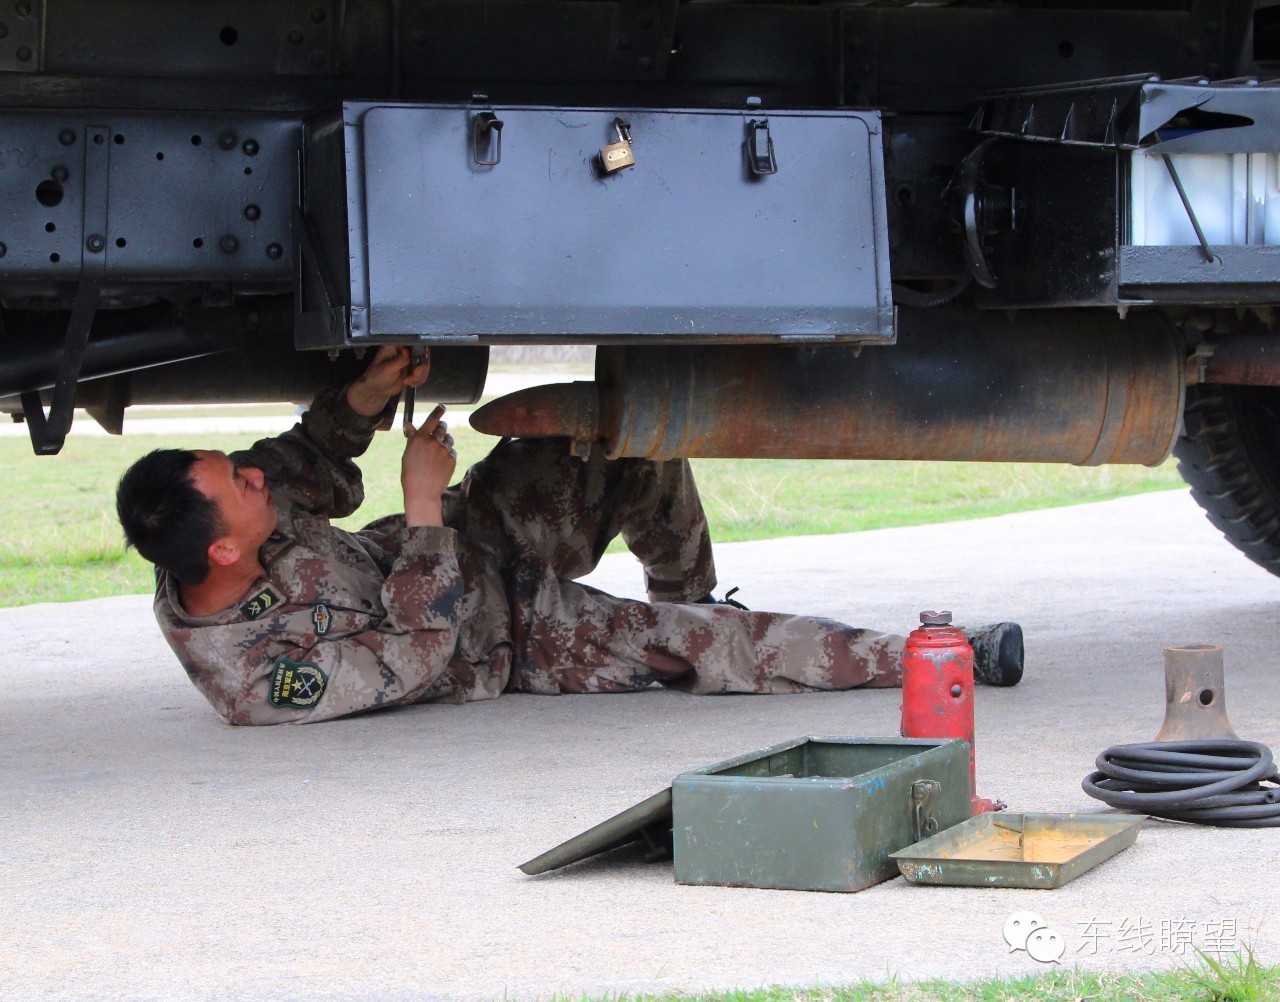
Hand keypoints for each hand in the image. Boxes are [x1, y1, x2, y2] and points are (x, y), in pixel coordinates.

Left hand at [346, 345, 429, 417]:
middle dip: (421, 367)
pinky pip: (423, 373)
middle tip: (414, 374)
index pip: (412, 341)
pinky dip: (419, 380)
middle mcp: (405, 350)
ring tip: (407, 381)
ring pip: (424, 365)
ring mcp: (410, 360)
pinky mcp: (413, 369)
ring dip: (420, 376)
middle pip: (423, 353)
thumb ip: (399, 359)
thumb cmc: (377, 376)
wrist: (377, 390)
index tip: (419, 359)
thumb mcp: (387, 368)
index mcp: (396, 345)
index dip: (419, 349)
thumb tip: (407, 350)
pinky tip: (409, 383)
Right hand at [401, 404, 456, 526]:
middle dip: (442, 427)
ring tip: (439, 449)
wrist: (423, 492)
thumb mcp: (408, 454)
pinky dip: (448, 453)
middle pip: (442, 427)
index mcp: (420, 438)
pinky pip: (452, 451)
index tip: (442, 406)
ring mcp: (444, 450)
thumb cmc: (411, 473)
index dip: (438, 411)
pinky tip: (441, 462)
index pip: (432, 419)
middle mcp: (433, 442)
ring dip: (446, 440)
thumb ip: (412, 438)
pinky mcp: (452, 459)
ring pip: (449, 439)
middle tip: (441, 428)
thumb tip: (409, 425)